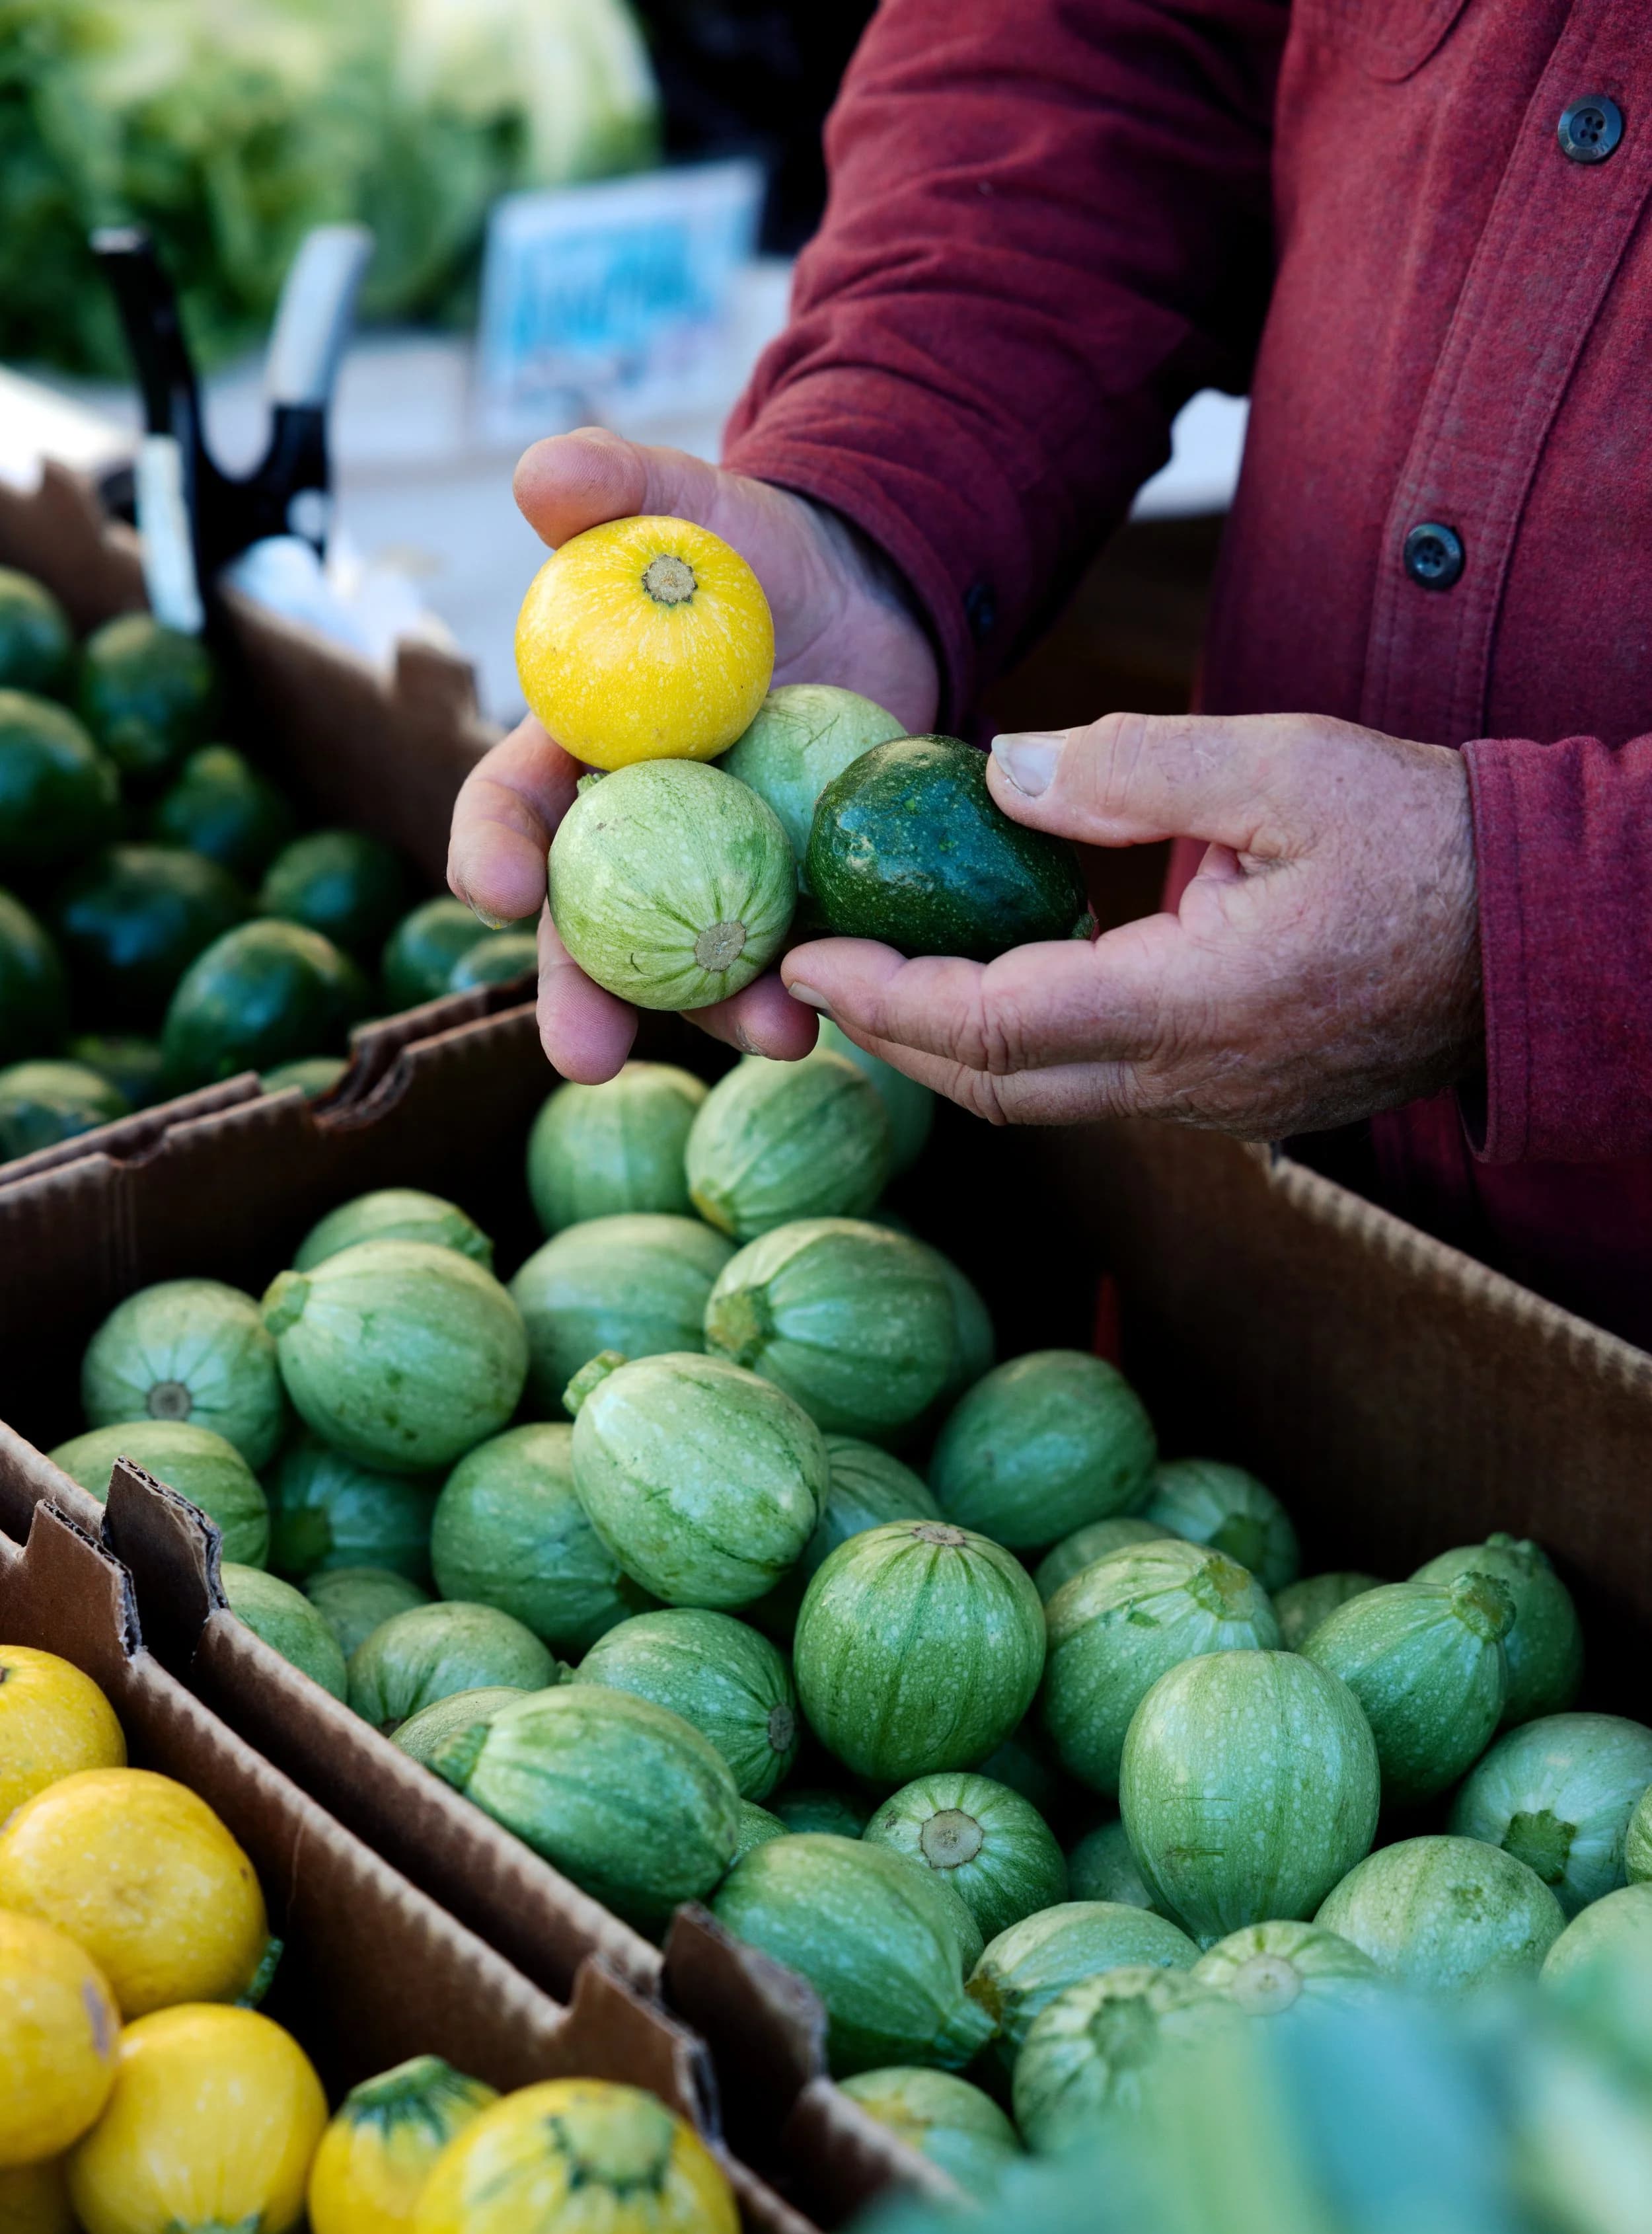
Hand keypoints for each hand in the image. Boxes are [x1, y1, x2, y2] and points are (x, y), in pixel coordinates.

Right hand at [447, 428, 938, 1080]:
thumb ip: (621, 488)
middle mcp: (633, 835)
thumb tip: (545, 472)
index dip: (489, 849)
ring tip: (775, 1034)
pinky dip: (815, 990)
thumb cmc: (750, 556)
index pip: (511, 809)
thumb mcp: (695, 509)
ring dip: (721, 1013)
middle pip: (587, 928)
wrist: (864, 600)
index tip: (490, 887)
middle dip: (581, 997)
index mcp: (576, 753)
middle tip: (584, 1057)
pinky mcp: (797, 899)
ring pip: (694, 967)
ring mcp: (716, 877)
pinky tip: (847, 1016)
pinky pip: (796, 958)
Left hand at [780, 710, 1482, 1139]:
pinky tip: (997, 983)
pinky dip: (1028, 1045)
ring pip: (1047, 1098)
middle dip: (893, 1034)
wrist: (1543, 935)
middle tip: (819, 969)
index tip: (807, 954)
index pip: (992, 1029)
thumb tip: (1000, 774)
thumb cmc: (1428, 838)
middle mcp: (1194, 1087)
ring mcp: (1219, 1109)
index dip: (885, 996)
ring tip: (883, 973)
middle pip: (998, 1089)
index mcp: (1195, 1010)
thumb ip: (1136, 769)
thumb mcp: (1284, 765)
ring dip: (954, 1045)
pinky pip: (1104, 1087)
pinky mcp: (1240, 1103)